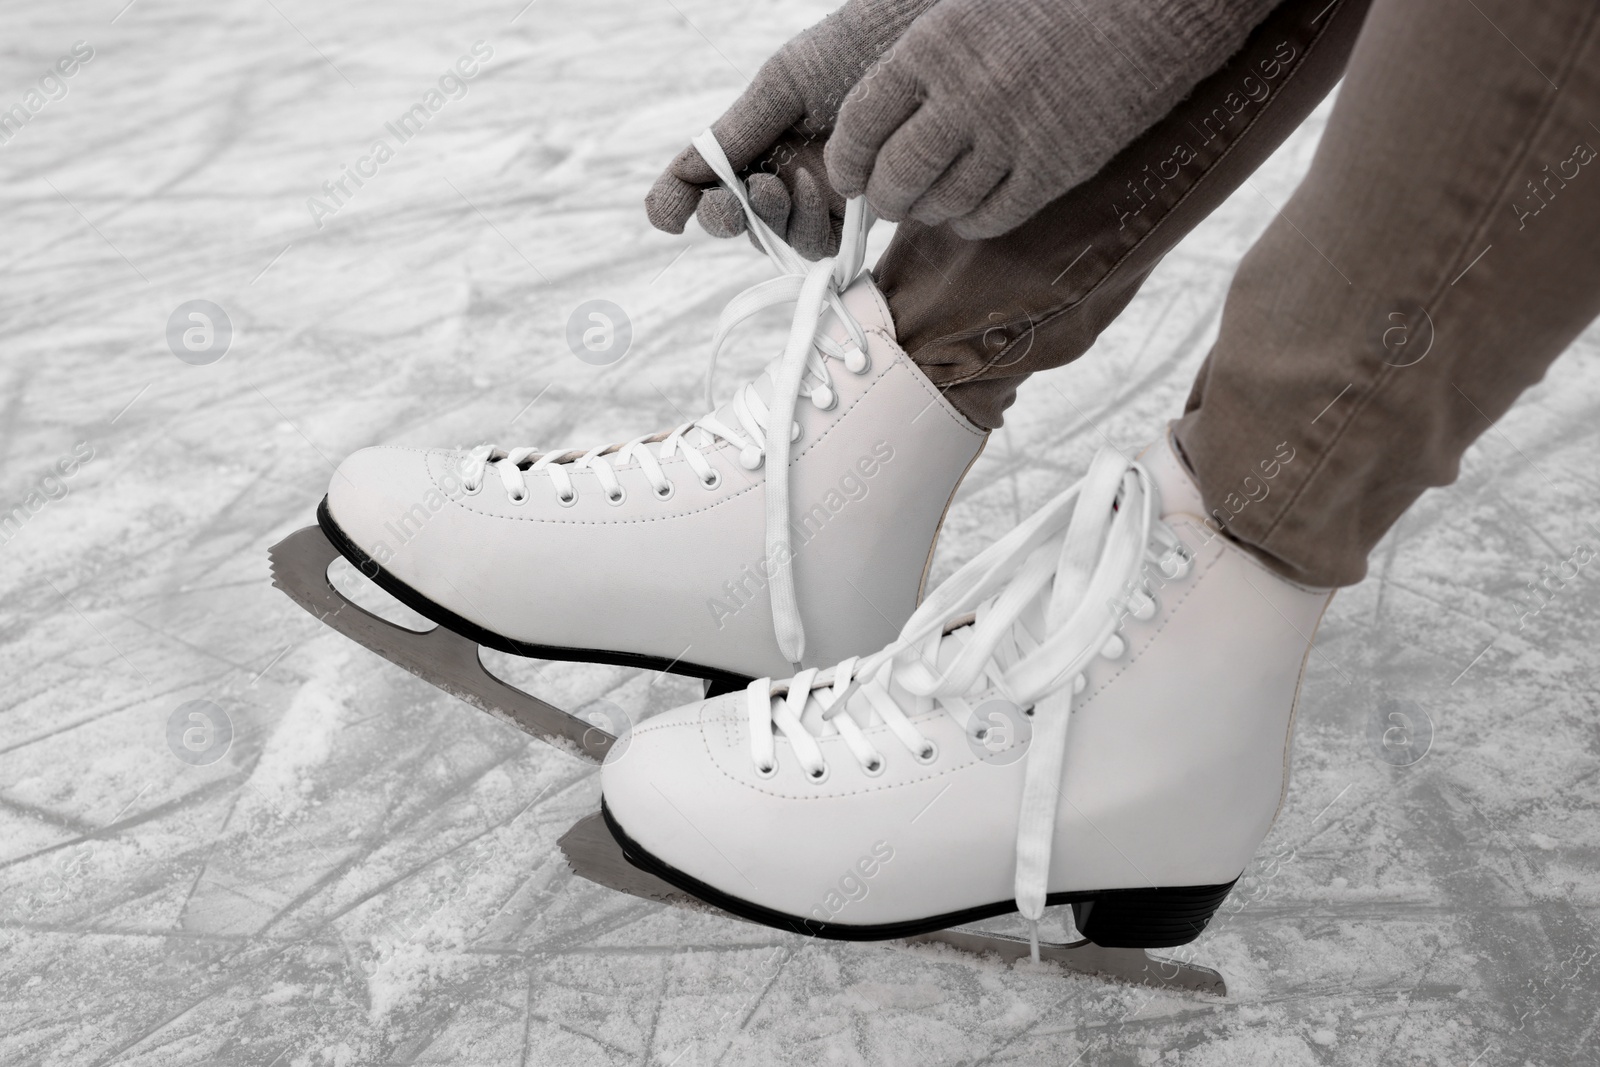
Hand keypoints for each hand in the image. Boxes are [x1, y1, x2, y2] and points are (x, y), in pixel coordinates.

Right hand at [646, 0, 935, 258]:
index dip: (679, 203)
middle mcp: (785, 169)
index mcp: (758, 136)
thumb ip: (736, 132)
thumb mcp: (784, 83)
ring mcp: (823, 194)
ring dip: (774, 222)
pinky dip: (813, 229)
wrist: (927, 38)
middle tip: (740, 200)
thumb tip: (685, 181)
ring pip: (780, 239)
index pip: (706, 181)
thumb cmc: (855, 47)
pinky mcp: (863, 213)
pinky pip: (824, 245)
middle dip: (731, 217)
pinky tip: (824, 193)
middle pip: (740, 220)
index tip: (668, 217)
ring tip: (789, 182)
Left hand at [826, 0, 1273, 238]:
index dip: (847, 161)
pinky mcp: (1054, 169)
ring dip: (929, 213)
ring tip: (934, 201)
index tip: (851, 175)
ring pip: (942, 205)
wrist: (1155, 2)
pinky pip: (992, 218)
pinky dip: (974, 222)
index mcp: (933, 46)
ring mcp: (1011, 136)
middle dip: (884, 200)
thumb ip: (925, 63)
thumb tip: (880, 125)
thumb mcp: (973, 11)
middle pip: (895, 177)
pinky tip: (977, 209)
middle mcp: (965, 94)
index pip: (859, 123)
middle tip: (889, 201)